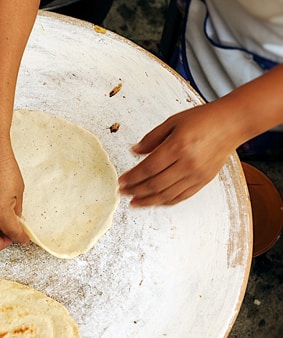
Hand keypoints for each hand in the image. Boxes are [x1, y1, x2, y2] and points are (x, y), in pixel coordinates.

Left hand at [119, 103, 237, 206]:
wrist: (232, 123)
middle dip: (135, 190)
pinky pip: (181, 197)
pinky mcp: (203, 181)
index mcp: (178, 146)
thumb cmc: (204, 119)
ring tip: (134, 202)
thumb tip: (134, 151)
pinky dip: (165, 201)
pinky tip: (154, 201)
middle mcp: (188, 164)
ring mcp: (196, 175)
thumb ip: (151, 138)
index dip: (132, 177)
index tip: (121, 181)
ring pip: (167, 195)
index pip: (148, 168)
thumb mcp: (173, 122)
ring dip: (147, 201)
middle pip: (155, 185)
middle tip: (122, 192)